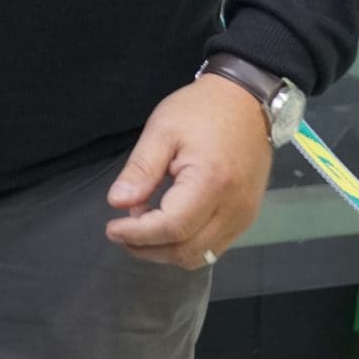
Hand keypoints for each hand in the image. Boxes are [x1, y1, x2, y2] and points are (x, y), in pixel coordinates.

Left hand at [103, 75, 274, 269]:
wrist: (246, 102)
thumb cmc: (202, 110)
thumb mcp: (162, 130)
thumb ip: (141, 169)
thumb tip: (117, 203)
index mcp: (212, 182)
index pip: (172, 227)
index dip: (138, 234)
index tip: (112, 228)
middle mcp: (234, 208)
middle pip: (186, 251)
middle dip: (148, 248)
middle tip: (122, 229)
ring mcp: (244, 217)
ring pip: (200, 256)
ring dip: (166, 250)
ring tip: (143, 224)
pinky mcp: (246, 217)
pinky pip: (214, 246)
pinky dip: (186, 244)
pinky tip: (168, 223)